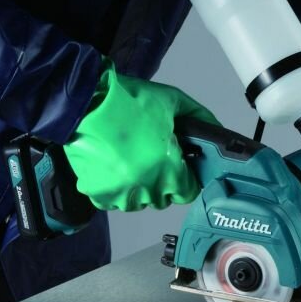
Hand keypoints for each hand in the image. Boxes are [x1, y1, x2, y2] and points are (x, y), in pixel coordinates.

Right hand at [64, 59, 219, 210]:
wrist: (84, 100)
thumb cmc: (128, 101)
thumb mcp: (172, 101)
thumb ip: (200, 119)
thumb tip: (216, 133)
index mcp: (168, 169)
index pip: (189, 192)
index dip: (186, 178)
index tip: (180, 167)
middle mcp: (146, 188)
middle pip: (164, 198)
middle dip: (163, 180)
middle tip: (152, 156)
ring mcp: (120, 194)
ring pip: (139, 201)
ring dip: (139, 186)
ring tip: (130, 159)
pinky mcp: (98, 193)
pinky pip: (114, 200)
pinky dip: (116, 188)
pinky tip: (114, 166)